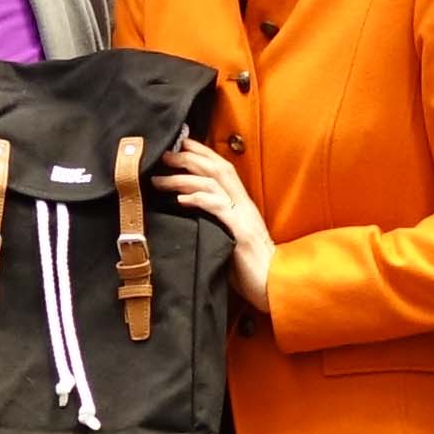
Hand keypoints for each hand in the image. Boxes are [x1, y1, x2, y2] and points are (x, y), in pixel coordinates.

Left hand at [155, 142, 273, 309]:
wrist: (273, 288)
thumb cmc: (250, 270)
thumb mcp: (229, 241)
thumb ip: (215, 225)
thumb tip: (188, 219)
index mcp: (242, 206)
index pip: (223, 169)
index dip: (202, 154)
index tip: (180, 146)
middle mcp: (244, 206)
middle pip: (217, 169)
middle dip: (189, 158)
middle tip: (164, 155)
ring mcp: (243, 217)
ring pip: (213, 184)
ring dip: (184, 178)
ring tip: (160, 179)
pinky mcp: (241, 233)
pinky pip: (218, 208)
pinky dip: (199, 199)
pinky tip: (181, 199)